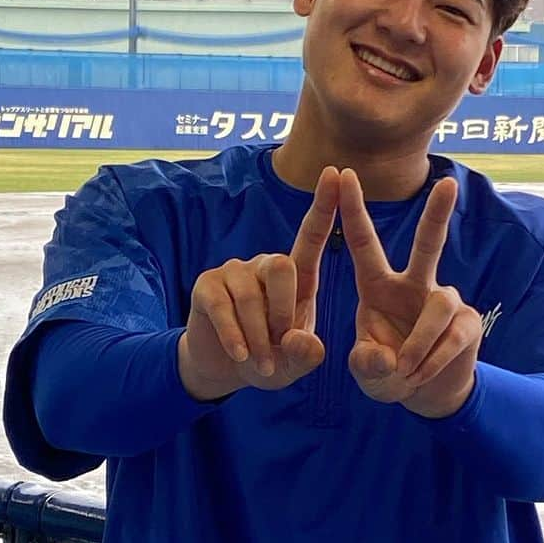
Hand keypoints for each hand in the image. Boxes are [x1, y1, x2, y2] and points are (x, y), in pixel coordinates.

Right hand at [178, 166, 339, 399]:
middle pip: (281, 266)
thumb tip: (302, 340)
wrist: (226, 370)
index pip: (312, 236)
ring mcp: (234, 272)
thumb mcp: (294, 363)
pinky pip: (222, 308)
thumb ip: (305, 355)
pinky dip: (235, 337)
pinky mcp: (206, 286)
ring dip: (258, 337)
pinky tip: (240, 355)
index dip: (324, 206)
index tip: (337, 172)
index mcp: (297, 277)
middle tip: (281, 346)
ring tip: (262, 364)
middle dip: (283, 311)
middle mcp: (265, 265)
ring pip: (250, 296)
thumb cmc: (270, 360)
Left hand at [339, 168, 482, 418]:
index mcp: (378, 288)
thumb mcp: (368, 372)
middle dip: (438, 215)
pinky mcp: (468, 322)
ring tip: (405, 371)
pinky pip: (452, 334)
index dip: (354, 211)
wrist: (425, 395)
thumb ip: (367, 365)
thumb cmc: (387, 372)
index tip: (344, 174)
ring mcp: (443, 301)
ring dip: (419, 342)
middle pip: (428, 245)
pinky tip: (420, 375)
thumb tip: (384, 357)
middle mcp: (413, 286)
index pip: (364, 245)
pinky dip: (433, 359)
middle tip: (448, 184)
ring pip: (439, 305)